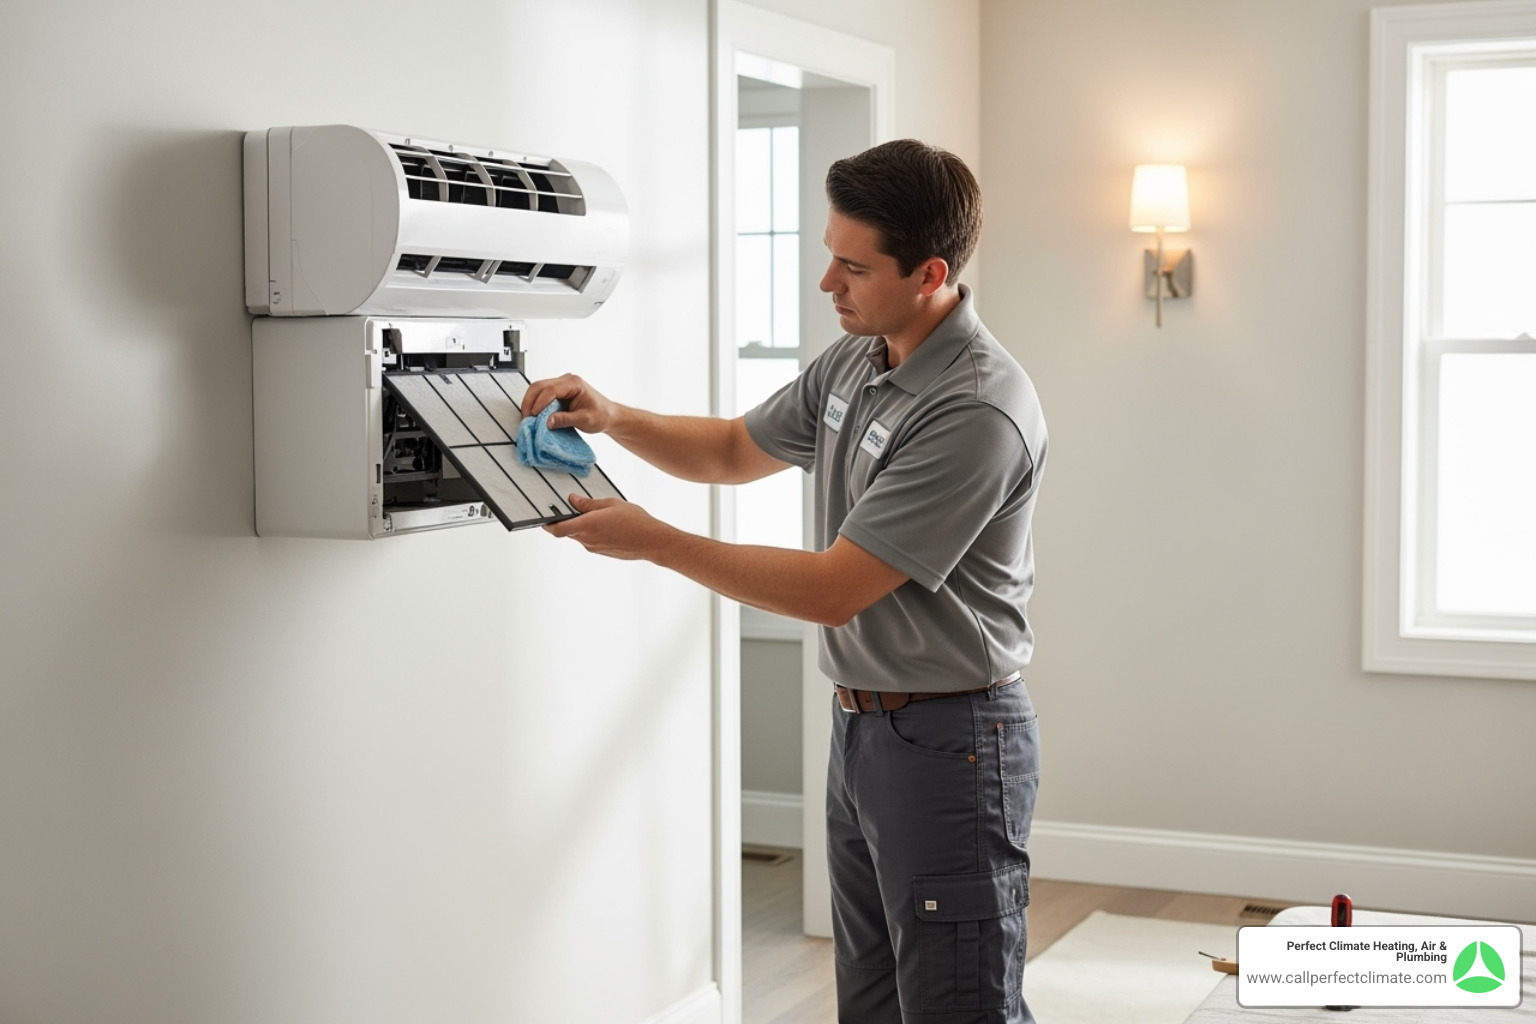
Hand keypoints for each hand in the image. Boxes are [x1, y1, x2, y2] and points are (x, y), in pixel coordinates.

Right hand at [520, 373, 618, 433]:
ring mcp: (561, 385)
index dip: (540, 403)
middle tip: (526, 418)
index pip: (551, 390)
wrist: (608, 415)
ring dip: (530, 403)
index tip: (534, 416)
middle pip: (540, 386)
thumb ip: (566, 420)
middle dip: (530, 402)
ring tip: (528, 418)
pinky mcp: (558, 392)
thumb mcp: (585, 420)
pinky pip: (541, 395)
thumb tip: (548, 422)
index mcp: (574, 383)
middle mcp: (566, 381)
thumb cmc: (601, 415)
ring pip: (538, 389)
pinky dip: (535, 404)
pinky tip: (533, 415)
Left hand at [543, 494, 670, 560]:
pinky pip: (590, 541)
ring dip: (581, 526)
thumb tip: (573, 500)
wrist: (652, 542)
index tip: (543, 518)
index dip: (547, 525)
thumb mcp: (611, 504)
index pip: (557, 529)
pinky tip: (606, 524)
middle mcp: (587, 540)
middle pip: (567, 532)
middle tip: (572, 508)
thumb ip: (588, 503)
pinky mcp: (602, 552)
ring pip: (579, 536)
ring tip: (597, 514)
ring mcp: (594, 548)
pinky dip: (592, 532)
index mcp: (587, 526)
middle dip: (567, 521)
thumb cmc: (635, 521)